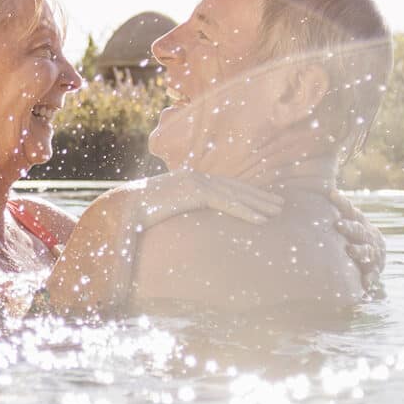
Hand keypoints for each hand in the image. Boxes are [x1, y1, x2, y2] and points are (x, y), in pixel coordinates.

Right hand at [138, 169, 284, 227]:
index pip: (225, 186)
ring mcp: (196, 181)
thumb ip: (180, 212)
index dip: (247, 193)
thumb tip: (188, 227)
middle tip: (281, 204)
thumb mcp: (165, 211)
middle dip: (260, 196)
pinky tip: (262, 220)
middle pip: (236, 187)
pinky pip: (226, 203)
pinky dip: (246, 211)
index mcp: (190, 180)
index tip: (263, 201)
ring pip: (236, 194)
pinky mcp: (195, 191)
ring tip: (278, 212)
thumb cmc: (138, 214)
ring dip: (260, 204)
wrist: (123, 208)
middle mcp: (196, 176)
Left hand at [328, 191, 385, 293]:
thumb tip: (312, 196)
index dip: (342, 202)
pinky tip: (365, 283)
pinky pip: (372, 275)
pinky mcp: (374, 270)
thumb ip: (331, 212)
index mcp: (359, 222)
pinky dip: (369, 278)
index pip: (350, 210)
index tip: (332, 194)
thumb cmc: (353, 234)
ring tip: (351, 250)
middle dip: (350, 227)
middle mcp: (367, 236)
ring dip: (359, 250)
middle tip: (338, 224)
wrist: (377, 253)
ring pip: (367, 251)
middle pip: (359, 230)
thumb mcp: (345, 221)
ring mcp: (372, 253)